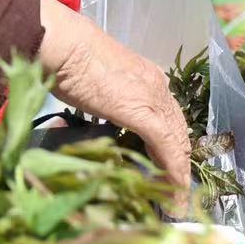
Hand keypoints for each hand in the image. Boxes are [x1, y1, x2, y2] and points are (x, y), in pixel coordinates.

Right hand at [39, 0, 190, 196]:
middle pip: (178, 132)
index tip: (165, 167)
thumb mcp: (94, 82)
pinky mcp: (145, 113)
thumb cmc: (68, 57)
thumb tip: (96, 110)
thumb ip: (105, 99)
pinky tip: (173, 192)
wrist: (65, 44)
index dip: (170, 144)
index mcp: (147, 78)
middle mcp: (158, 87)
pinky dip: (173, 173)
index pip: (168, 117)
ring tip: (173, 199)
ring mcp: (153, 100)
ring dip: (177, 173)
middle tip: (172, 190)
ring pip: (178, 143)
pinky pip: (168, 149)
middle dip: (177, 163)